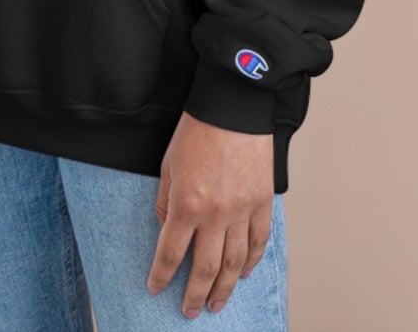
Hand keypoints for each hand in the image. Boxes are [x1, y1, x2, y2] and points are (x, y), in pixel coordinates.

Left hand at [147, 111, 274, 317]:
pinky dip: (253, 261)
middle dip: (194, 294)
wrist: (232, 106)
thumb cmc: (197, 130)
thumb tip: (169, 228)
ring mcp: (241, 210)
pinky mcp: (262, 201)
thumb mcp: (168, 165)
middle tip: (190, 311)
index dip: (161, 275)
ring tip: (217, 303)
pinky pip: (258, 240)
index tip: (155, 288)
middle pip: (204, 268)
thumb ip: (166, 201)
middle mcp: (214, 214)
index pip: (170, 253)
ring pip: (234, 262)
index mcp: (186, 205)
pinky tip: (245, 273)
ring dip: (225, 287)